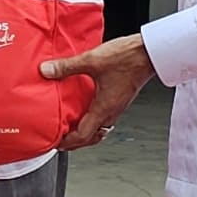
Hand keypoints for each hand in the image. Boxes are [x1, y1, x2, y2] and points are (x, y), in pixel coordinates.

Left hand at [38, 32, 157, 150]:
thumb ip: (67, 67)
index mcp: (103, 108)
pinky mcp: (120, 98)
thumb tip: (47, 70)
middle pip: (91, 137)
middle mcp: (111, 111)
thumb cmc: (127, 58)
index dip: (67, 143)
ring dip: (85, 130)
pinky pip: (104, 117)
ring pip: (99, 128)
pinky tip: (86, 107)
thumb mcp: (92, 60)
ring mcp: (117, 106)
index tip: (55, 143)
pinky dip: (92, 119)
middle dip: (75, 141)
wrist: (150, 53)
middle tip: (61, 139)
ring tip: (71, 126)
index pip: (83, 136)